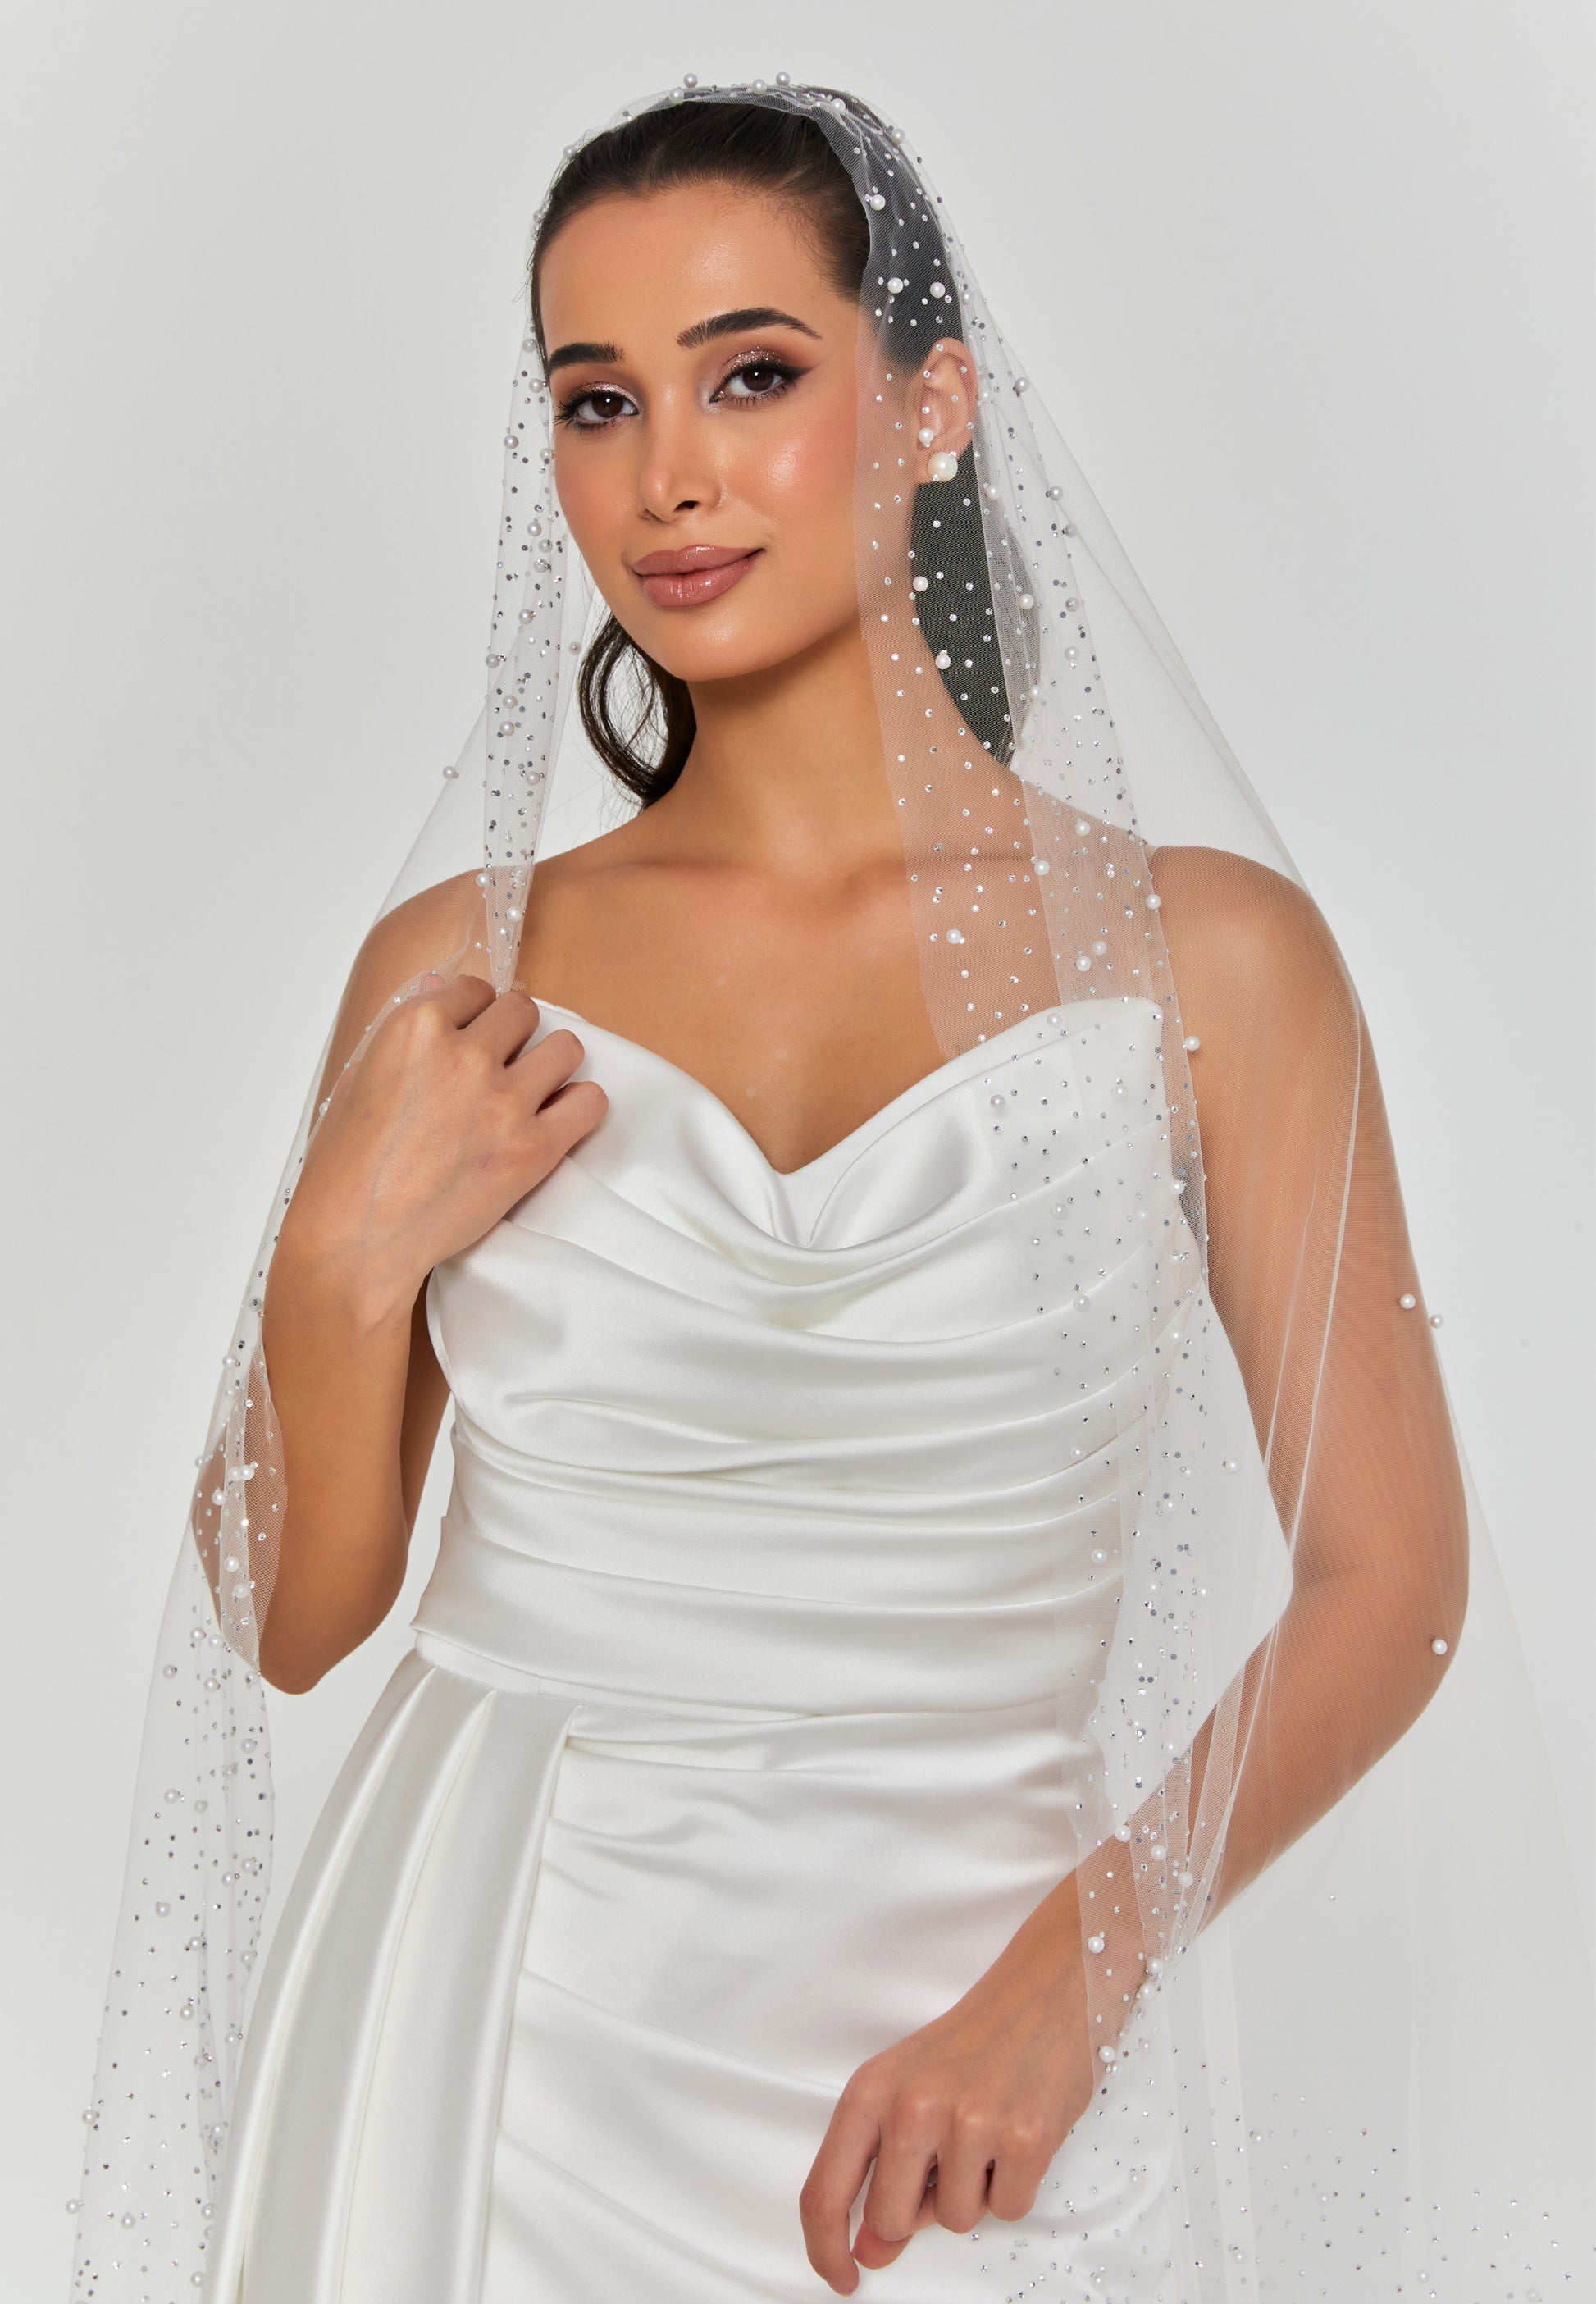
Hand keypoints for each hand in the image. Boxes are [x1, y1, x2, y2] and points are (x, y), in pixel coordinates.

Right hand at [280, 972, 605, 1316]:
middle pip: (523, 1011)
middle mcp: (464, 1056)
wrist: (357, 1238)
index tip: (474, 1038)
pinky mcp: (532, 1148)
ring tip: (531, 1092)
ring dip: (551, 1065)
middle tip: (499, 1069)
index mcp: (416, 1027)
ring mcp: (503, 1102)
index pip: (476, 989)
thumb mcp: (360, 1076)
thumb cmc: (347, 1166)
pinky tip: (554, 1120)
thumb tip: (444, 987)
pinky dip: (578, 1108)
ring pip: (565, 1047)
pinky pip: (590, 1102)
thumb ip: (407, 1030)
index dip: (476, 1015)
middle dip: (513, 1035)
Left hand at [799, 1881, 1113, 2294]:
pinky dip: (1015, 2186)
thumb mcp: (909, 2090)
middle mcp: (913, 2106)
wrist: (1048, 1990)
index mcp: (871, 2091)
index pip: (824, 2191)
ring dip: (973, 2193)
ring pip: (954, 2220)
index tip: (843, 2277)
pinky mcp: (1024, 2139)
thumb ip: (883, 2168)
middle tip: (946, 2161)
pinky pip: (1008, 2210)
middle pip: (890, 2220)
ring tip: (988, 2133)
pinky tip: (1018, 2134)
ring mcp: (969, 2123)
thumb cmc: (974, 2043)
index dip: (826, 2248)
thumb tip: (871, 2250)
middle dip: (917, 2213)